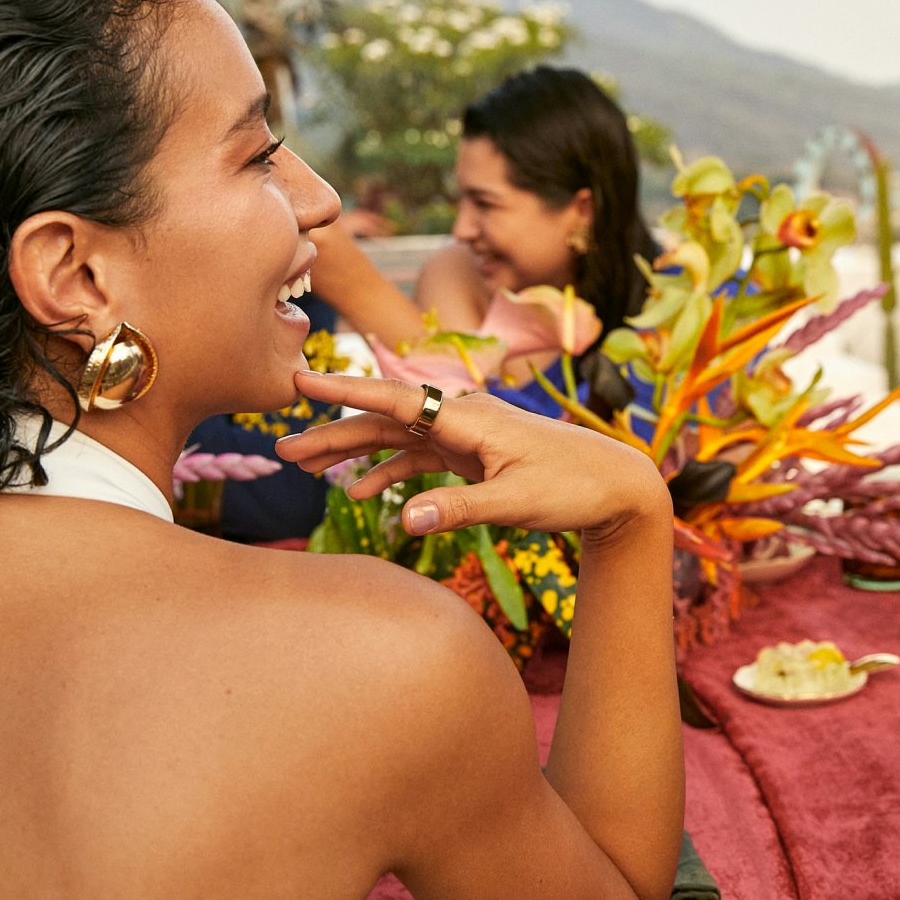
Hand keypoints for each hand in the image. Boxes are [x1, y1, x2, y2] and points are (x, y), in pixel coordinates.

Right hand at [274, 371, 667, 539]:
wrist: (617, 485)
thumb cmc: (573, 488)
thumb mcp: (516, 503)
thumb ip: (459, 509)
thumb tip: (403, 519)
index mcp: (469, 417)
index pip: (395, 400)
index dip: (344, 392)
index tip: (299, 380)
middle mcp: (462, 417)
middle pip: (385, 420)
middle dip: (333, 430)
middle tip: (282, 446)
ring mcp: (466, 435)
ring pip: (397, 438)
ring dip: (353, 451)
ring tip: (306, 467)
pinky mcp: (473, 455)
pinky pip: (420, 459)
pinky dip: (389, 472)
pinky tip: (362, 492)